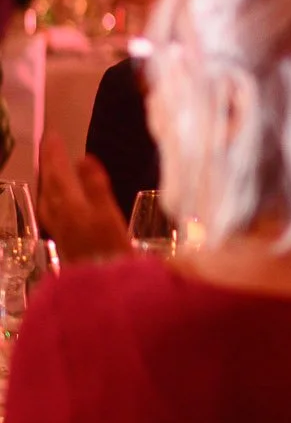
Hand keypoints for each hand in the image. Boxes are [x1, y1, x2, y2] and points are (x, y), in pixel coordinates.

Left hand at [38, 130, 129, 264]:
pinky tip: (57, 202)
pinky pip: (51, 210)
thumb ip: (96, 187)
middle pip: (49, 184)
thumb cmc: (111, 251)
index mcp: (70, 206)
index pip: (57, 173)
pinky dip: (52, 197)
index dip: (54, 154)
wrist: (104, 288)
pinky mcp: (64, 240)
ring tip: (50, 167)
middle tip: (50, 144)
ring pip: (47, 197)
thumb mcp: (108, 215)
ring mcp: (60, 229)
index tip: (52, 134)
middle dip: (48, 163)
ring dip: (47, 179)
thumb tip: (83, 158)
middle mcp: (60, 216)